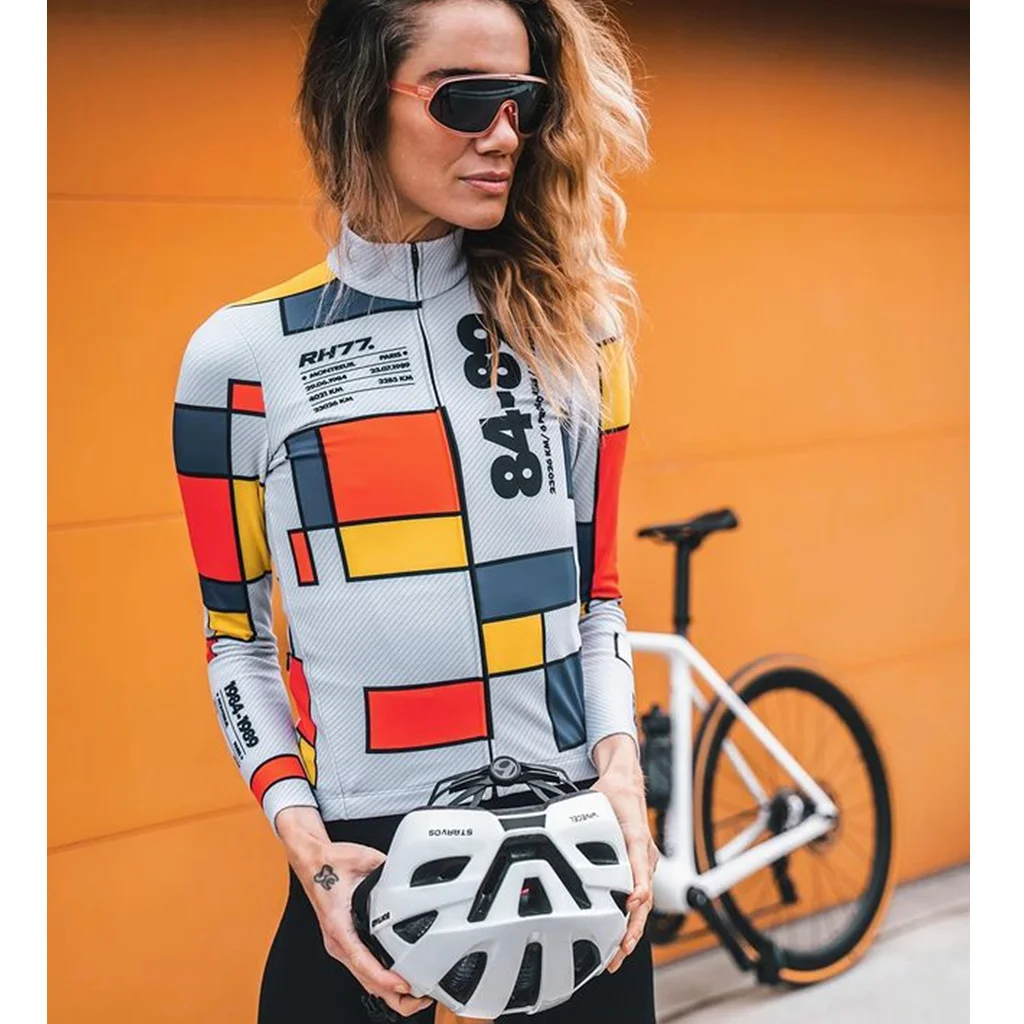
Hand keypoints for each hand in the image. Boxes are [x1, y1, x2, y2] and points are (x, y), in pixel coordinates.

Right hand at [276, 807, 433, 1017]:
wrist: (313, 861)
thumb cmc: (330, 863)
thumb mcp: (362, 859)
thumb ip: (385, 867)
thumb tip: (404, 871)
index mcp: (339, 926)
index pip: (362, 961)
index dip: (383, 977)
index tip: (403, 984)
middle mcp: (338, 941)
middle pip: (365, 980)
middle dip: (392, 996)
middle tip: (419, 998)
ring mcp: (341, 944)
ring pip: (364, 979)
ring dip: (387, 991)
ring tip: (414, 994)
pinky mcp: (346, 942)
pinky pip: (363, 969)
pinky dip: (380, 980)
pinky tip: (396, 981)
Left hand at [591, 734, 659, 972]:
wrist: (626, 785)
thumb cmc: (615, 795)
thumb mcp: (601, 802)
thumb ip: (589, 818)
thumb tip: (561, 829)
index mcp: (636, 839)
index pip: (640, 866)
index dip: (637, 886)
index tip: (631, 903)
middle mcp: (644, 856)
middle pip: (643, 897)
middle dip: (633, 927)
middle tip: (621, 948)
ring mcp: (643, 865)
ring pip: (641, 904)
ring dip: (631, 931)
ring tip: (617, 956)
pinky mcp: (637, 869)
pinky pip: (636, 898)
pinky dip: (629, 920)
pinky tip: (618, 938)